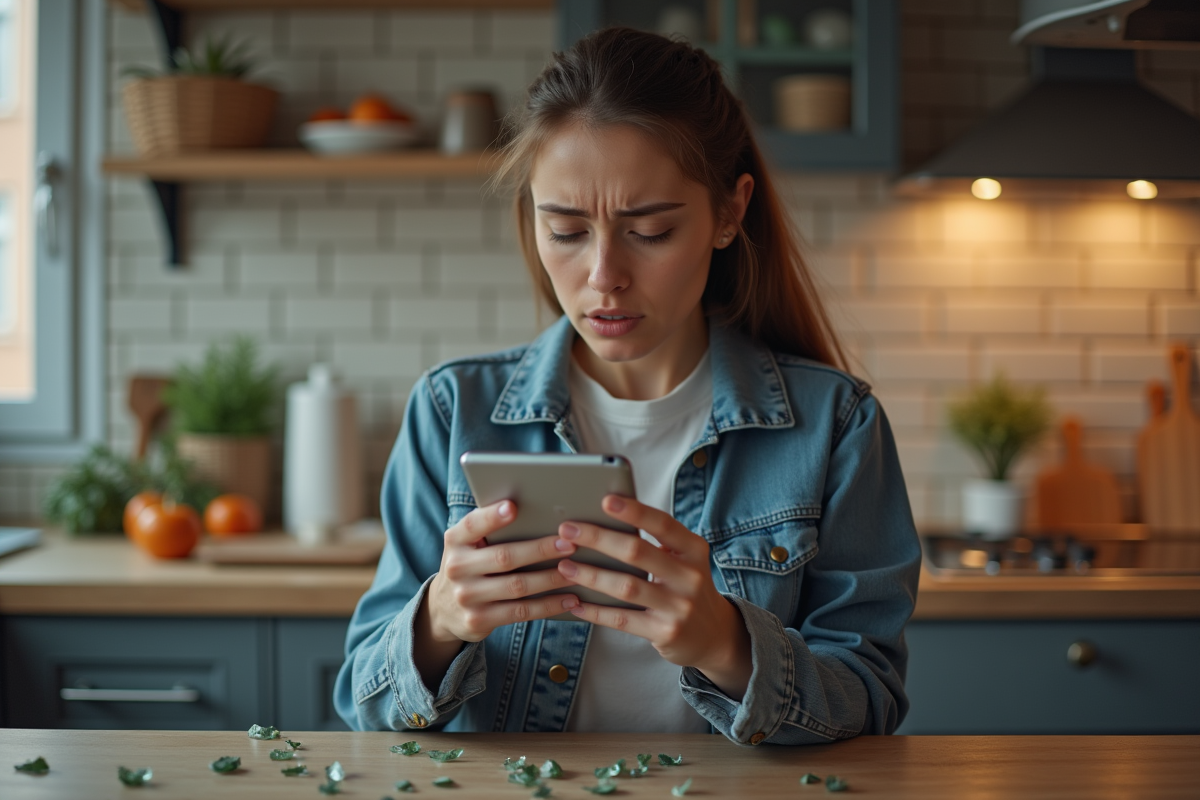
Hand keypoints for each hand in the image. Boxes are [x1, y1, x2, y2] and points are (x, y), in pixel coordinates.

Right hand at [426, 499, 581, 643]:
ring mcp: (467, 597)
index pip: (473, 524)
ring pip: (517, 586)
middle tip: (569, 544)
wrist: (444, 610)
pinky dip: (549, 606)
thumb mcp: (468, 545)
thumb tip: (534, 510)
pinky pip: (521, 612)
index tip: (514, 507)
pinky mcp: (479, 621)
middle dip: (540, 550)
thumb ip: (489, 530)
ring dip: (551, 579)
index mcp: (455, 541)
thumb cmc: (470, 566)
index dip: (492, 516)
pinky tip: (569, 599)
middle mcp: (457, 568)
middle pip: (504, 557)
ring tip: (577, 572)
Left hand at [555, 495, 751, 699]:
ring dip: (591, 575)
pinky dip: (596, 612)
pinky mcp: (665, 633)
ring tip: (564, 566)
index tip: (605, 499)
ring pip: (626, 587)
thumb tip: (604, 521)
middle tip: (567, 530)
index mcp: (693, 550)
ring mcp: (679, 607)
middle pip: (638, 552)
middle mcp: (690, 577)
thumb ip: (656, 544)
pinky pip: (622, 620)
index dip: (634, 511)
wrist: (714, 635)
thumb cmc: (685, 587)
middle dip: (598, 539)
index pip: (663, 524)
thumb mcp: (683, 561)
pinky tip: (576, 603)